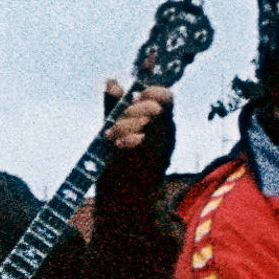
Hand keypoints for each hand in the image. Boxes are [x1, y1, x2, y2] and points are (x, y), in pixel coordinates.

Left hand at [99, 81, 176, 210]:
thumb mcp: (115, 127)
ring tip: (111, 138)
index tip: (131, 102)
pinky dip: (124, 141)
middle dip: (130, 111)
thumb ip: (114, 105)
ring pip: (145, 121)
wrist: (122, 198)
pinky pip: (139, 141)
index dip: (148, 92)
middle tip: (117, 124)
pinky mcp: (155, 163)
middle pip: (153, 106)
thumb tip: (110, 80)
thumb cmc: (119, 160)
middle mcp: (167, 134)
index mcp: (161, 122)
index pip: (164, 95)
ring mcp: (163, 149)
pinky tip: (116, 147)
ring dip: (123, 126)